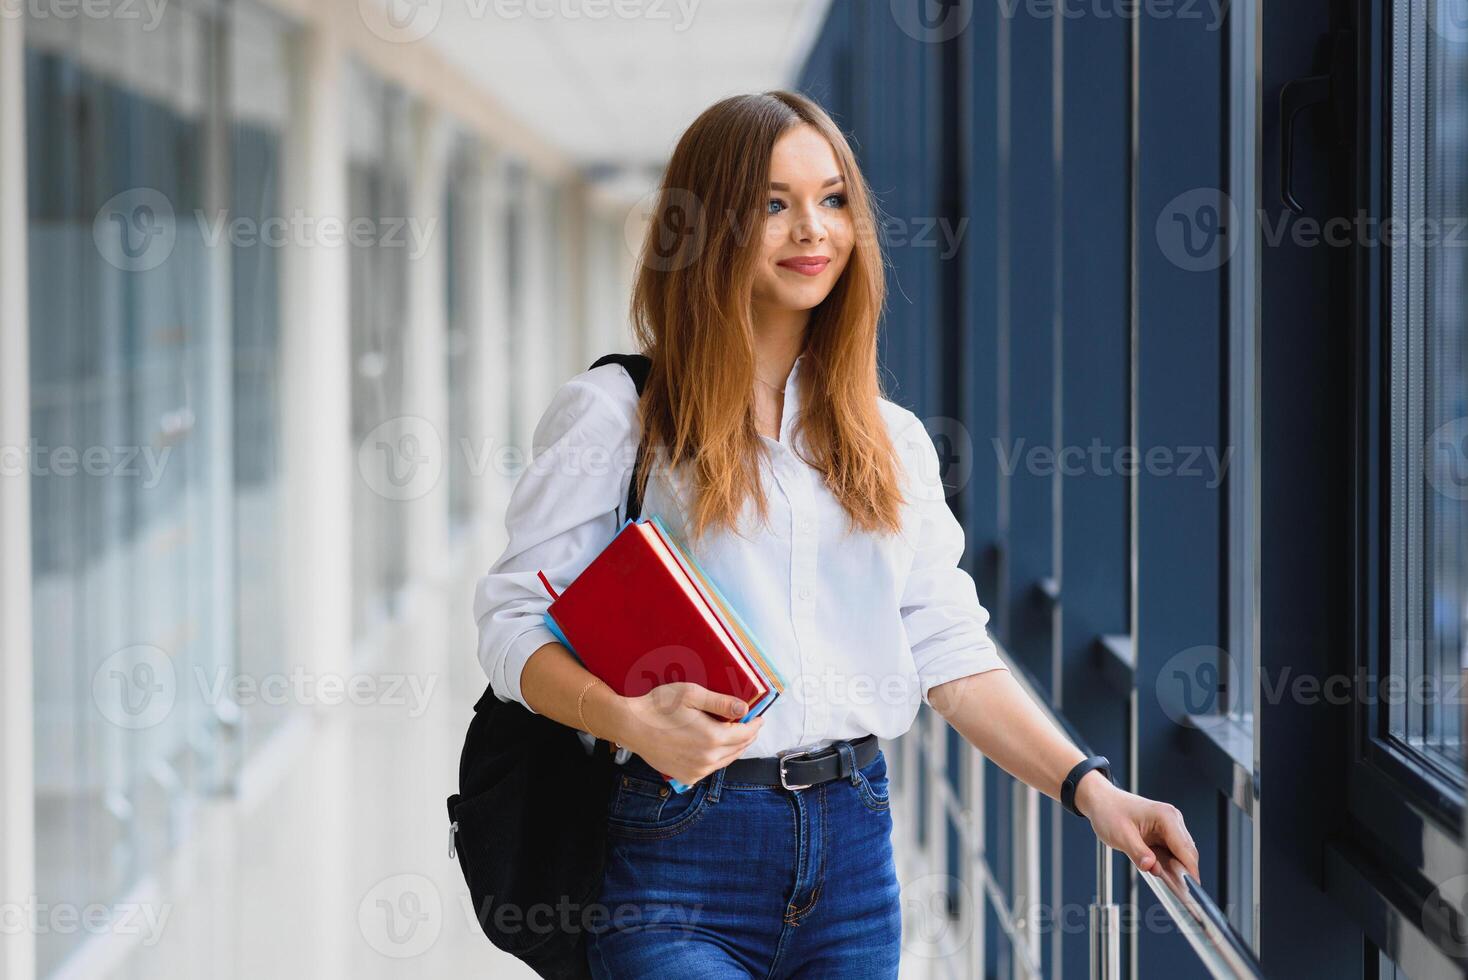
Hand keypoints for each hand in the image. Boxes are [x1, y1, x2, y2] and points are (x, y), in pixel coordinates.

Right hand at [612, 682, 762, 786]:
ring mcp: (696, 771)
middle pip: (738, 749)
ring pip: (726, 761)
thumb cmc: (658, 706)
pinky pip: (710, 769)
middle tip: (750, 724)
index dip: (755, 724)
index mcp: (711, 738)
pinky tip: (713, 747)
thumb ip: (720, 702)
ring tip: (735, 734)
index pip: (745, 734)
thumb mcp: (691, 694)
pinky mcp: (686, 777)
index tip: (759, 717)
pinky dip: (717, 758)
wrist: (631, 726)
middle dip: (747, 736)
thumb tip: (744, 708)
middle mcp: (707, 759)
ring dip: (734, 748)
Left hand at [1074, 772, 1201, 883]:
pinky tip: (1160, 870)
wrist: (1101, 801)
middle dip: (1183, 872)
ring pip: (1181, 854)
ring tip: (1165, 883)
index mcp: (1165, 816)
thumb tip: (1152, 868)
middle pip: (1187, 853)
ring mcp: (1170, 825)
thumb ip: (1138, 853)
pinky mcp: (1165, 832)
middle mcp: (1172, 819)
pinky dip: (1169, 863)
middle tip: (1175, 892)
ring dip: (1176, 868)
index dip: (1190, 871)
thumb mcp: (1120, 836)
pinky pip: (1173, 852)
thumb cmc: (1109, 812)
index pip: (1185, 849)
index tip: (1191, 890)